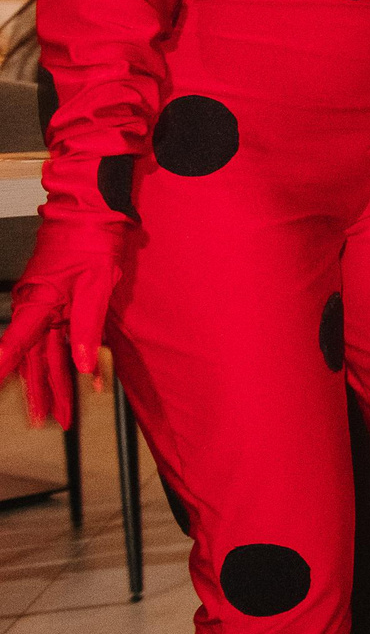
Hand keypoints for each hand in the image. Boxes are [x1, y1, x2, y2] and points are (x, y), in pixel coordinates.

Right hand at [0, 214, 123, 428]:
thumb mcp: (96, 286)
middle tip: (43, 421)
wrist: (93, 212)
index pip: (15, 345)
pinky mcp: (64, 303)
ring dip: (56, 383)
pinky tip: (87, 381)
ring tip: (61, 414)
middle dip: (40, 392)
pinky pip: (66, 338)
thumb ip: (88, 327)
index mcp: (38, 303)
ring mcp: (49, 306)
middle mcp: (38, 307)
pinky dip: (76, 359)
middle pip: (35, 358)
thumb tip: (82, 366)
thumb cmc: (92, 241)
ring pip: (49, 353)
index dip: (2, 369)